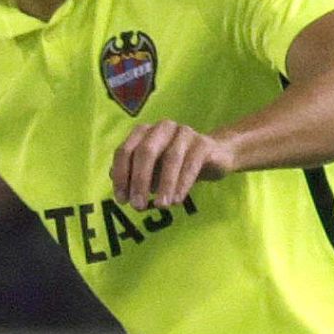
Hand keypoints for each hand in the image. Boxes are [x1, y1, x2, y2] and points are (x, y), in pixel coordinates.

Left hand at [111, 120, 233, 210]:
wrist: (213, 157)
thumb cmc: (173, 166)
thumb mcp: (150, 172)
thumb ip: (133, 177)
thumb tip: (120, 190)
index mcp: (143, 132)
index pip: (124, 151)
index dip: (121, 176)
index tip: (122, 200)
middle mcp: (161, 127)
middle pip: (146, 151)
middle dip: (139, 180)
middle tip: (138, 205)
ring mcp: (183, 132)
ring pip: (171, 158)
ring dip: (164, 184)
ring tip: (161, 206)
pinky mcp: (203, 143)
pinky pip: (191, 163)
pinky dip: (182, 183)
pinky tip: (177, 200)